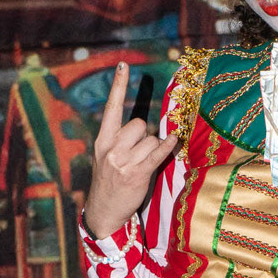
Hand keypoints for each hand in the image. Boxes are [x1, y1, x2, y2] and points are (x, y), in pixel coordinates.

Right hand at [82, 63, 178, 240]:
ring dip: (153, 149)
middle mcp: (111, 148)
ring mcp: (122, 161)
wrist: (104, 212)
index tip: (123, 66)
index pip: (112, 108)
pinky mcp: (136, 173)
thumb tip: (146, 127)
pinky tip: (174, 141)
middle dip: (144, 135)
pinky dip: (168, 146)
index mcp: (102, 141)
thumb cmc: (110, 182)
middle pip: (138, 124)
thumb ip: (121, 140)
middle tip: (139, 152)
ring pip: (149, 139)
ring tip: (143, 164)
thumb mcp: (107, 157)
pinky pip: (157, 152)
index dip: (119, 86)